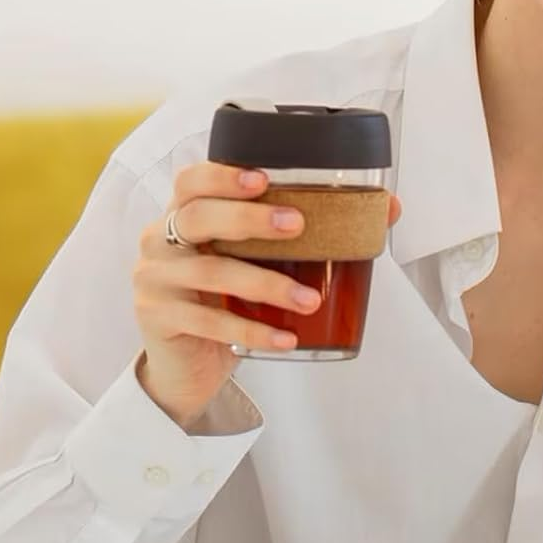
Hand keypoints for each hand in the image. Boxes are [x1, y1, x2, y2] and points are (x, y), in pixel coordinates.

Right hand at [133, 162, 401, 426]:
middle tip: (297, 225)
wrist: (184, 367)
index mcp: (182, 215)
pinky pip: (208, 322)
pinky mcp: (159, 320)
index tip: (264, 178)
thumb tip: (387, 207)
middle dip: (248, 217)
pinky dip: (252, 331)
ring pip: (209, 272)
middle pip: (196, 216)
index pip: (191, 181)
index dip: (222, 175)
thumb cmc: (227, 299)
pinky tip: (285, 337)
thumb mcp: (257, 262)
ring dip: (265, 284)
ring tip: (309, 299)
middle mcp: (160, 241)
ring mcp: (155, 281)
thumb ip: (305, 234)